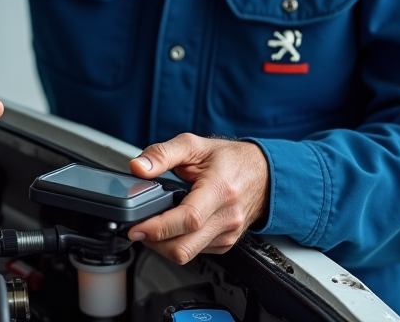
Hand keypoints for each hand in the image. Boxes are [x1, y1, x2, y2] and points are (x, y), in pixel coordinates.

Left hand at [126, 134, 268, 263]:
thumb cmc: (231, 160)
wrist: (263, 174)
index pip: (188, 220)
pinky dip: (178, 243)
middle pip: (183, 247)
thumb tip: (138, 167)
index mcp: (219, 189)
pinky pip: (195, 253)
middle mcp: (227, 217)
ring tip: (154, 225)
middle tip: (138, 227)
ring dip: (163, 245)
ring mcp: (228, 234)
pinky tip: (174, 227)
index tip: (136, 227)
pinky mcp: (226, 244)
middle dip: (153, 241)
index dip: (158, 228)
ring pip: (186, 254)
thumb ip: (162, 154)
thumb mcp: (194, 145)